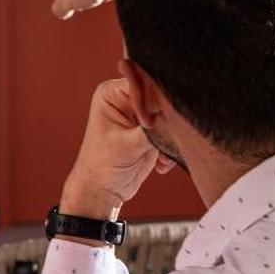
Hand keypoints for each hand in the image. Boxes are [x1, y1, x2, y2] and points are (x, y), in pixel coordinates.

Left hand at [61, 76, 171, 220]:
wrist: (103, 191)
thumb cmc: (101, 166)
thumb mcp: (127, 144)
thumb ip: (152, 128)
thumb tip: (173, 116)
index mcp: (112, 93)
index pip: (144, 82)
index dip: (155, 100)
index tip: (154, 123)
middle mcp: (126, 99)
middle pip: (160, 97)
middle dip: (166, 120)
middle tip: (163, 138)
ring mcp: (141, 114)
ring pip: (170, 115)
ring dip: (170, 136)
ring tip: (159, 154)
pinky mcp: (152, 130)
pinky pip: (172, 131)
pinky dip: (170, 147)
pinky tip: (160, 162)